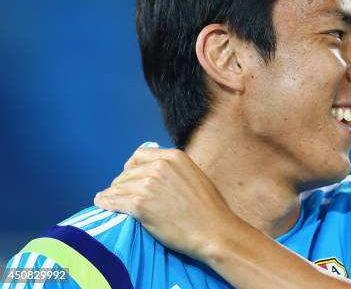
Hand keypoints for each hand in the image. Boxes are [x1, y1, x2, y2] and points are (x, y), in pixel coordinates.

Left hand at [94, 143, 236, 260]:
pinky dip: (106, 203)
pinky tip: (101, 204)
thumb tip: (156, 170)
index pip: (139, 155)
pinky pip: (115, 201)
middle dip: (121, 183)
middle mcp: (159, 166)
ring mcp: (148, 185)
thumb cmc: (209, 208)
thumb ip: (175, 169)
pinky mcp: (140, 204)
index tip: (128, 176)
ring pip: (119, 186)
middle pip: (127, 172)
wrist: (214, 231)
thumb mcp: (194, 176)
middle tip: (118, 193)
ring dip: (112, 194)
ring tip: (106, 199)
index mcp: (174, 157)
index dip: (131, 167)